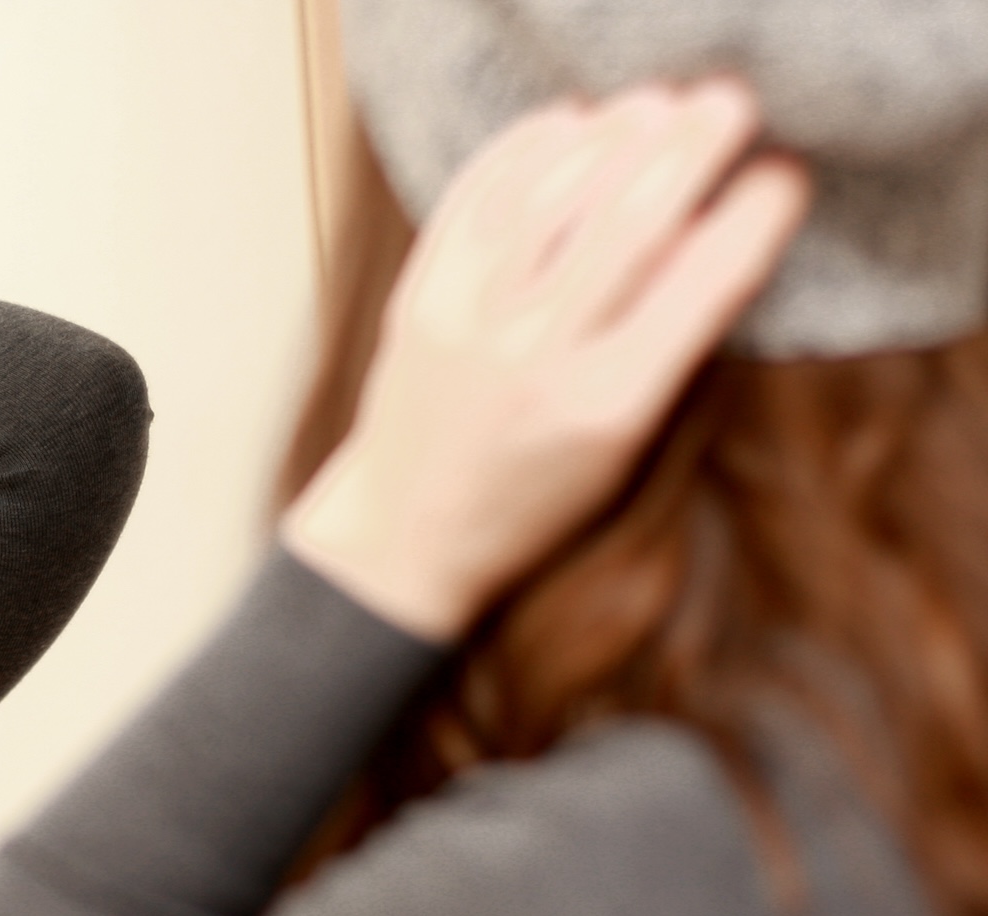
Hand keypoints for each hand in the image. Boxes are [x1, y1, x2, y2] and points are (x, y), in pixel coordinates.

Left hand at [283, 78, 809, 641]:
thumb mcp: (627, 446)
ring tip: (654, 106)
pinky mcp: (418, 299)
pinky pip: (473, 199)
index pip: (703, 288)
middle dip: (690, 148)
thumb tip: (720, 229)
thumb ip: (673, 350)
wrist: (409, 533)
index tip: (781, 176)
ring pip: (549, 196)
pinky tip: (568, 124)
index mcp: (608, 406)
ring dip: (612, 135)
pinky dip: (524, 149)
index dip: (754, 217)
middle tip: (728, 107)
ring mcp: (468, 324)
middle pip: (629, 221)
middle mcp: (536, 358)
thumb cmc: (538, 494)